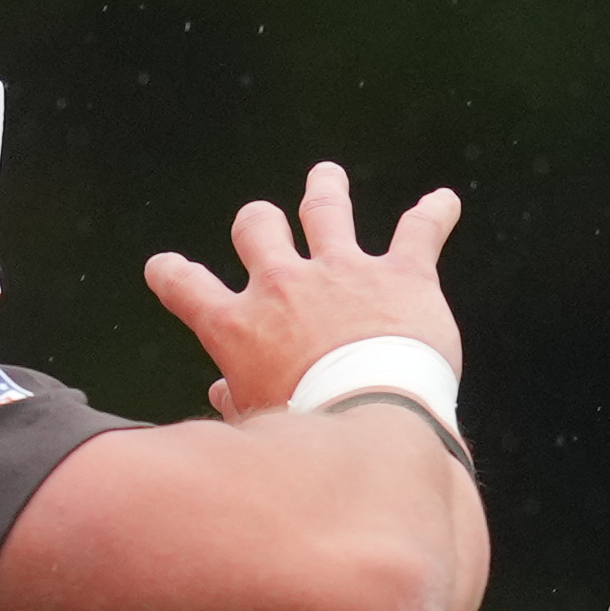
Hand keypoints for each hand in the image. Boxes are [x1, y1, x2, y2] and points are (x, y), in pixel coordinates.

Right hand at [143, 162, 461, 418]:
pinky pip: (420, 231)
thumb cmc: (307, 433)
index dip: (170, 274)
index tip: (165, 268)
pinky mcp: (402, 274)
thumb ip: (238, 400)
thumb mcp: (256, 422)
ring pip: (326, 210)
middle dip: (256, 222)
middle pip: (256, 228)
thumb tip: (224, 393)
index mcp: (238, 325)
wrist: (373, 422)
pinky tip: (444, 201)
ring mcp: (343, 272)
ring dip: (324, 191)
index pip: (185, 286)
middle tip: (260, 222)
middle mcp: (283, 286)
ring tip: (326, 176)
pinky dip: (435, 214)